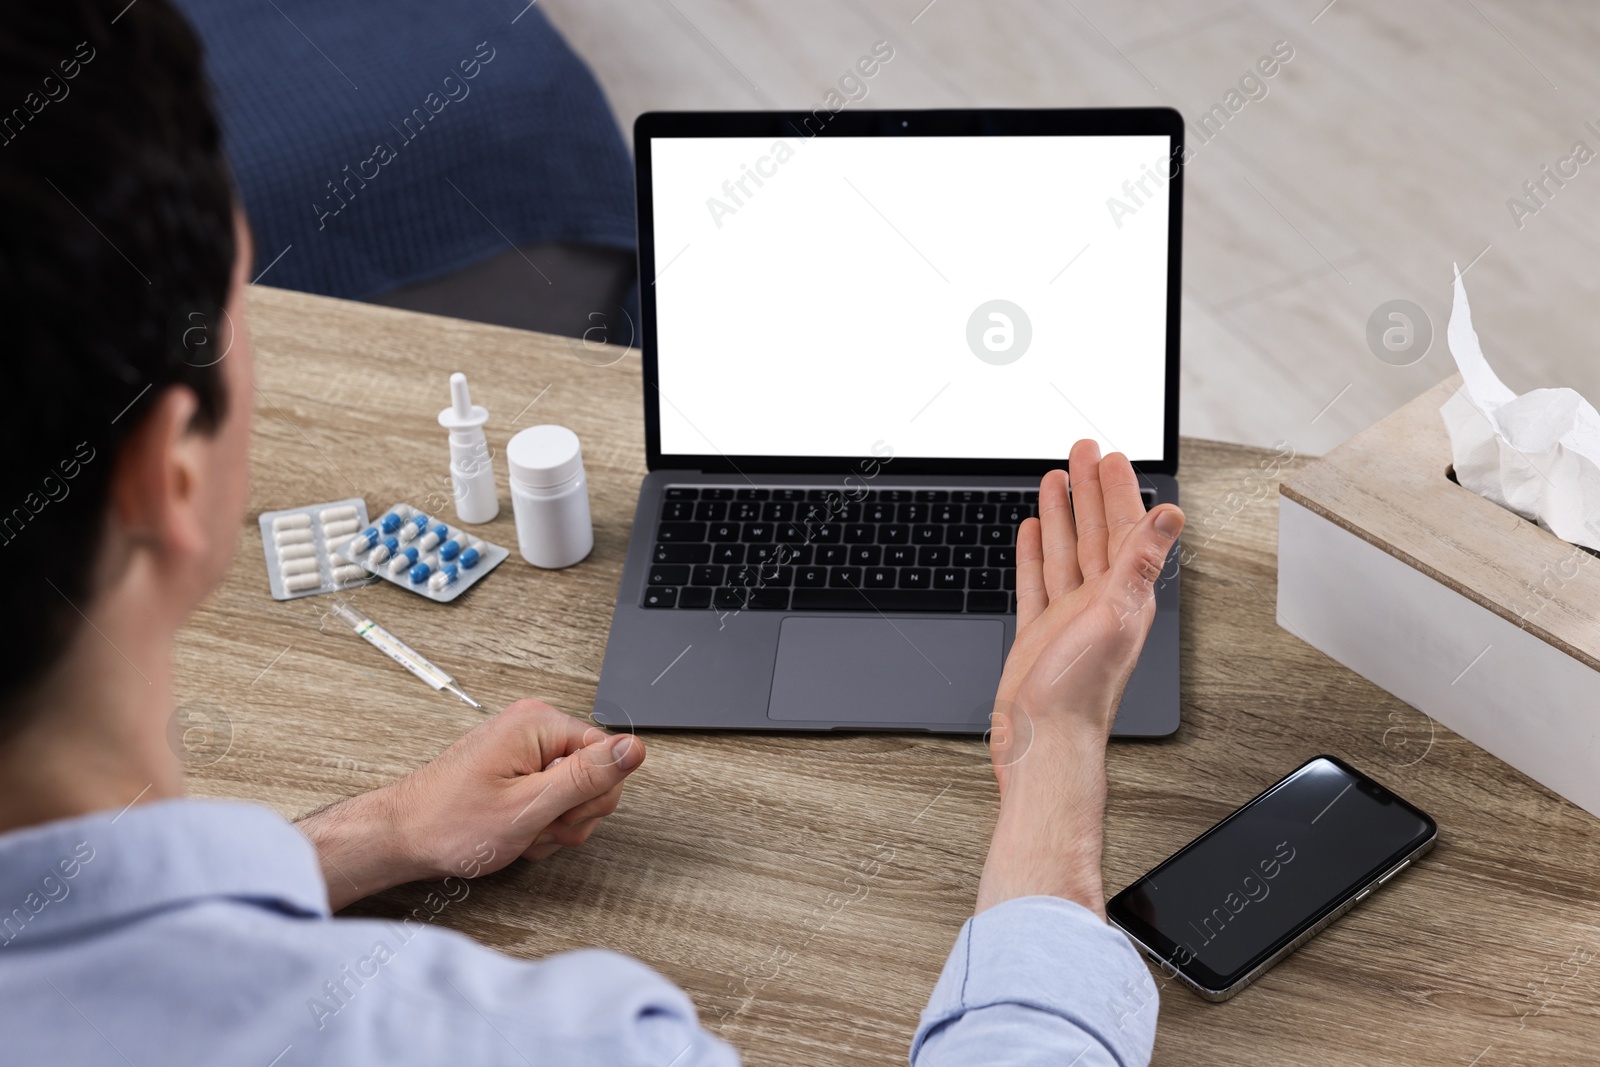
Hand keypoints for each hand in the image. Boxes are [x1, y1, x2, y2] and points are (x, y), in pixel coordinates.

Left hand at [298, 700, 644, 909]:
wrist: (402, 839)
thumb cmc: (450, 823)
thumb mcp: (529, 806)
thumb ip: (588, 776)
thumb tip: (633, 749)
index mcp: (539, 724)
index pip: (607, 757)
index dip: (589, 796)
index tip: (554, 812)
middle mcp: (532, 729)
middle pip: (594, 776)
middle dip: (569, 814)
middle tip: (532, 824)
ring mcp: (524, 750)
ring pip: (574, 795)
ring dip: (552, 825)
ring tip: (517, 830)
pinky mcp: (517, 770)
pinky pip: (552, 800)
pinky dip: (537, 825)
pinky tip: (511, 831)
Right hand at [976, 440, 1183, 915]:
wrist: (1044, 746)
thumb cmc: (1081, 694)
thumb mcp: (1115, 616)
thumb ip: (1141, 563)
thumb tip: (1172, 515)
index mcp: (1124, 596)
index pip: (1123, 529)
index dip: (1117, 491)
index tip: (1109, 456)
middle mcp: (1098, 603)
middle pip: (1093, 533)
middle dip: (1089, 489)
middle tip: (1082, 449)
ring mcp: (1066, 619)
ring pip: (1063, 551)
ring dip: (1060, 514)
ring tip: (1054, 477)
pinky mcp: (1038, 636)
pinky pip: (1036, 583)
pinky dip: (1033, 554)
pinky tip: (1031, 531)